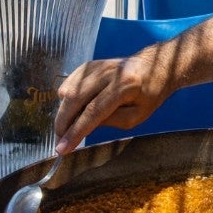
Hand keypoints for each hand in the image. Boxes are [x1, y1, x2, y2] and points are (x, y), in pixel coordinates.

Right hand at [52, 54, 169, 153]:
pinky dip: (66, 96)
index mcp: (125, 86)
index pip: (93, 112)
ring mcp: (99, 65)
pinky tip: (68, 108)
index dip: (75, 131)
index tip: (62, 148)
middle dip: (63, 122)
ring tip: (64, 128)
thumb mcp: (137, 116)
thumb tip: (84, 124)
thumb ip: (111, 121)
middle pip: (76, 98)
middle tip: (58, 140)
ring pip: (70, 89)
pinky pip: (71, 81)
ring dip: (63, 112)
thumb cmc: (149, 95)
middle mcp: (109, 72)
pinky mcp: (92, 64)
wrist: (154, 67)